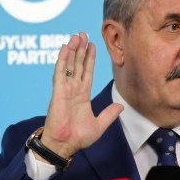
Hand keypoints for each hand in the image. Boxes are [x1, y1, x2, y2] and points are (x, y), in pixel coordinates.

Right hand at [38, 32, 122, 158]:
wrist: (65, 146)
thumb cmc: (78, 138)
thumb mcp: (99, 124)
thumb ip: (109, 114)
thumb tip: (121, 106)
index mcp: (82, 96)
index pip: (87, 72)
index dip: (89, 59)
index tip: (92, 45)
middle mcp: (73, 90)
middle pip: (78, 65)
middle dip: (81, 50)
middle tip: (83, 33)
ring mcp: (65, 90)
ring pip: (69, 65)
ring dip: (72, 50)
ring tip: (76, 36)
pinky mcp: (58, 92)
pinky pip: (60, 72)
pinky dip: (63, 60)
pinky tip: (65, 48)